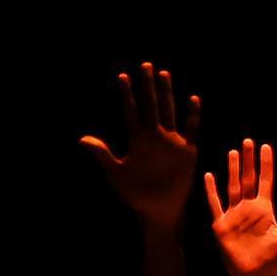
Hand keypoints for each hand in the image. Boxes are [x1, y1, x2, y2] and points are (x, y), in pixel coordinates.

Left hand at [81, 62, 200, 226]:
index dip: (127, 94)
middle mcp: (155, 136)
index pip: (131, 111)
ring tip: (164, 74)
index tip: (123, 76)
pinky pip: (192, 129)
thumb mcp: (115, 173)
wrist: (160, 210)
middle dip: (148, 86)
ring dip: (167, 94)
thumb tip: (82, 139)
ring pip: (169, 111)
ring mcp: (172, 142)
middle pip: (151, 105)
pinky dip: (193, 115)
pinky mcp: (187, 151)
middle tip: (146, 65)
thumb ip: (102, 154)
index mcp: (137, 139)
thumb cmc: (135, 194)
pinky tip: (194, 99)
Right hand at [206, 140, 276, 275]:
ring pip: (233, 187)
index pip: (265, 181)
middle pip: (248, 179)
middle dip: (248, 161)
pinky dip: (211, 191)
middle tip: (248, 141)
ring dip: (233, 170)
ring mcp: (234, 215)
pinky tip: (209, 176)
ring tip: (233, 152)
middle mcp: (249, 208)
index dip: (266, 165)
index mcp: (265, 209)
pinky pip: (215, 204)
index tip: (266, 147)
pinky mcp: (221, 225)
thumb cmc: (273, 259)